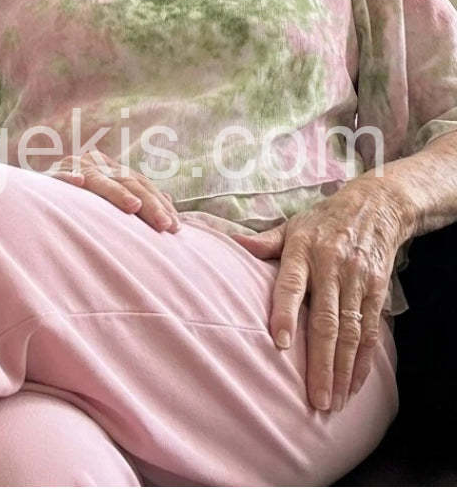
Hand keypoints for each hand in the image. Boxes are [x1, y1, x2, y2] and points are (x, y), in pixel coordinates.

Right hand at [50, 151, 180, 232]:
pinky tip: (78, 182)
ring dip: (116, 193)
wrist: (32, 193)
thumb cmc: (76, 200)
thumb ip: (134, 195)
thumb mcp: (107, 196)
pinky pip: (60, 176)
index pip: (141, 184)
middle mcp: (95, 163)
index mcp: (111, 168)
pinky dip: (69, 177)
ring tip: (134, 206)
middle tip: (166, 226)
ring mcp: (73, 167)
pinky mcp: (49, 176)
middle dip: (149, 205)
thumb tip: (168, 199)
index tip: (177, 227)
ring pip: (99, 180)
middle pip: (128, 182)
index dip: (160, 204)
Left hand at [233, 178, 412, 411]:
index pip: (291, 284)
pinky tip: (355, 384)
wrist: (375, 206)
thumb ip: (265, 242)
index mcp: (303, 251)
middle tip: (314, 398)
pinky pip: (371, 330)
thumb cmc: (323, 221)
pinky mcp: (376, 290)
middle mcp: (331, 267)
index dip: (286, 313)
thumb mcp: (292, 225)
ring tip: (334, 401)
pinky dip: (363, 360)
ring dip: (343, 369)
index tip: (280, 343)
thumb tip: (232, 243)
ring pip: (351, 331)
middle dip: (321, 362)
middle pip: (326, 319)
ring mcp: (357, 280)